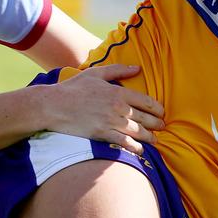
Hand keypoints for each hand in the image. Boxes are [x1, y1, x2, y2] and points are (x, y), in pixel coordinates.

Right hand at [47, 64, 163, 155]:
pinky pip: (124, 143)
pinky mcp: (103, 134)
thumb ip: (118, 70)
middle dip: (157, 123)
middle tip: (162, 126)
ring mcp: (111, 122)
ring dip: (149, 137)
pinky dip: (135, 147)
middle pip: (145, 117)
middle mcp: (118, 108)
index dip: (157, 108)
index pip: (145, 101)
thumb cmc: (74, 88)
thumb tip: (138, 68)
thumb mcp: (96, 73)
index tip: (161, 112)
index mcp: (118, 92)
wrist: (54, 105)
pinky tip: (140, 150)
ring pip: (138, 131)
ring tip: (155, 139)